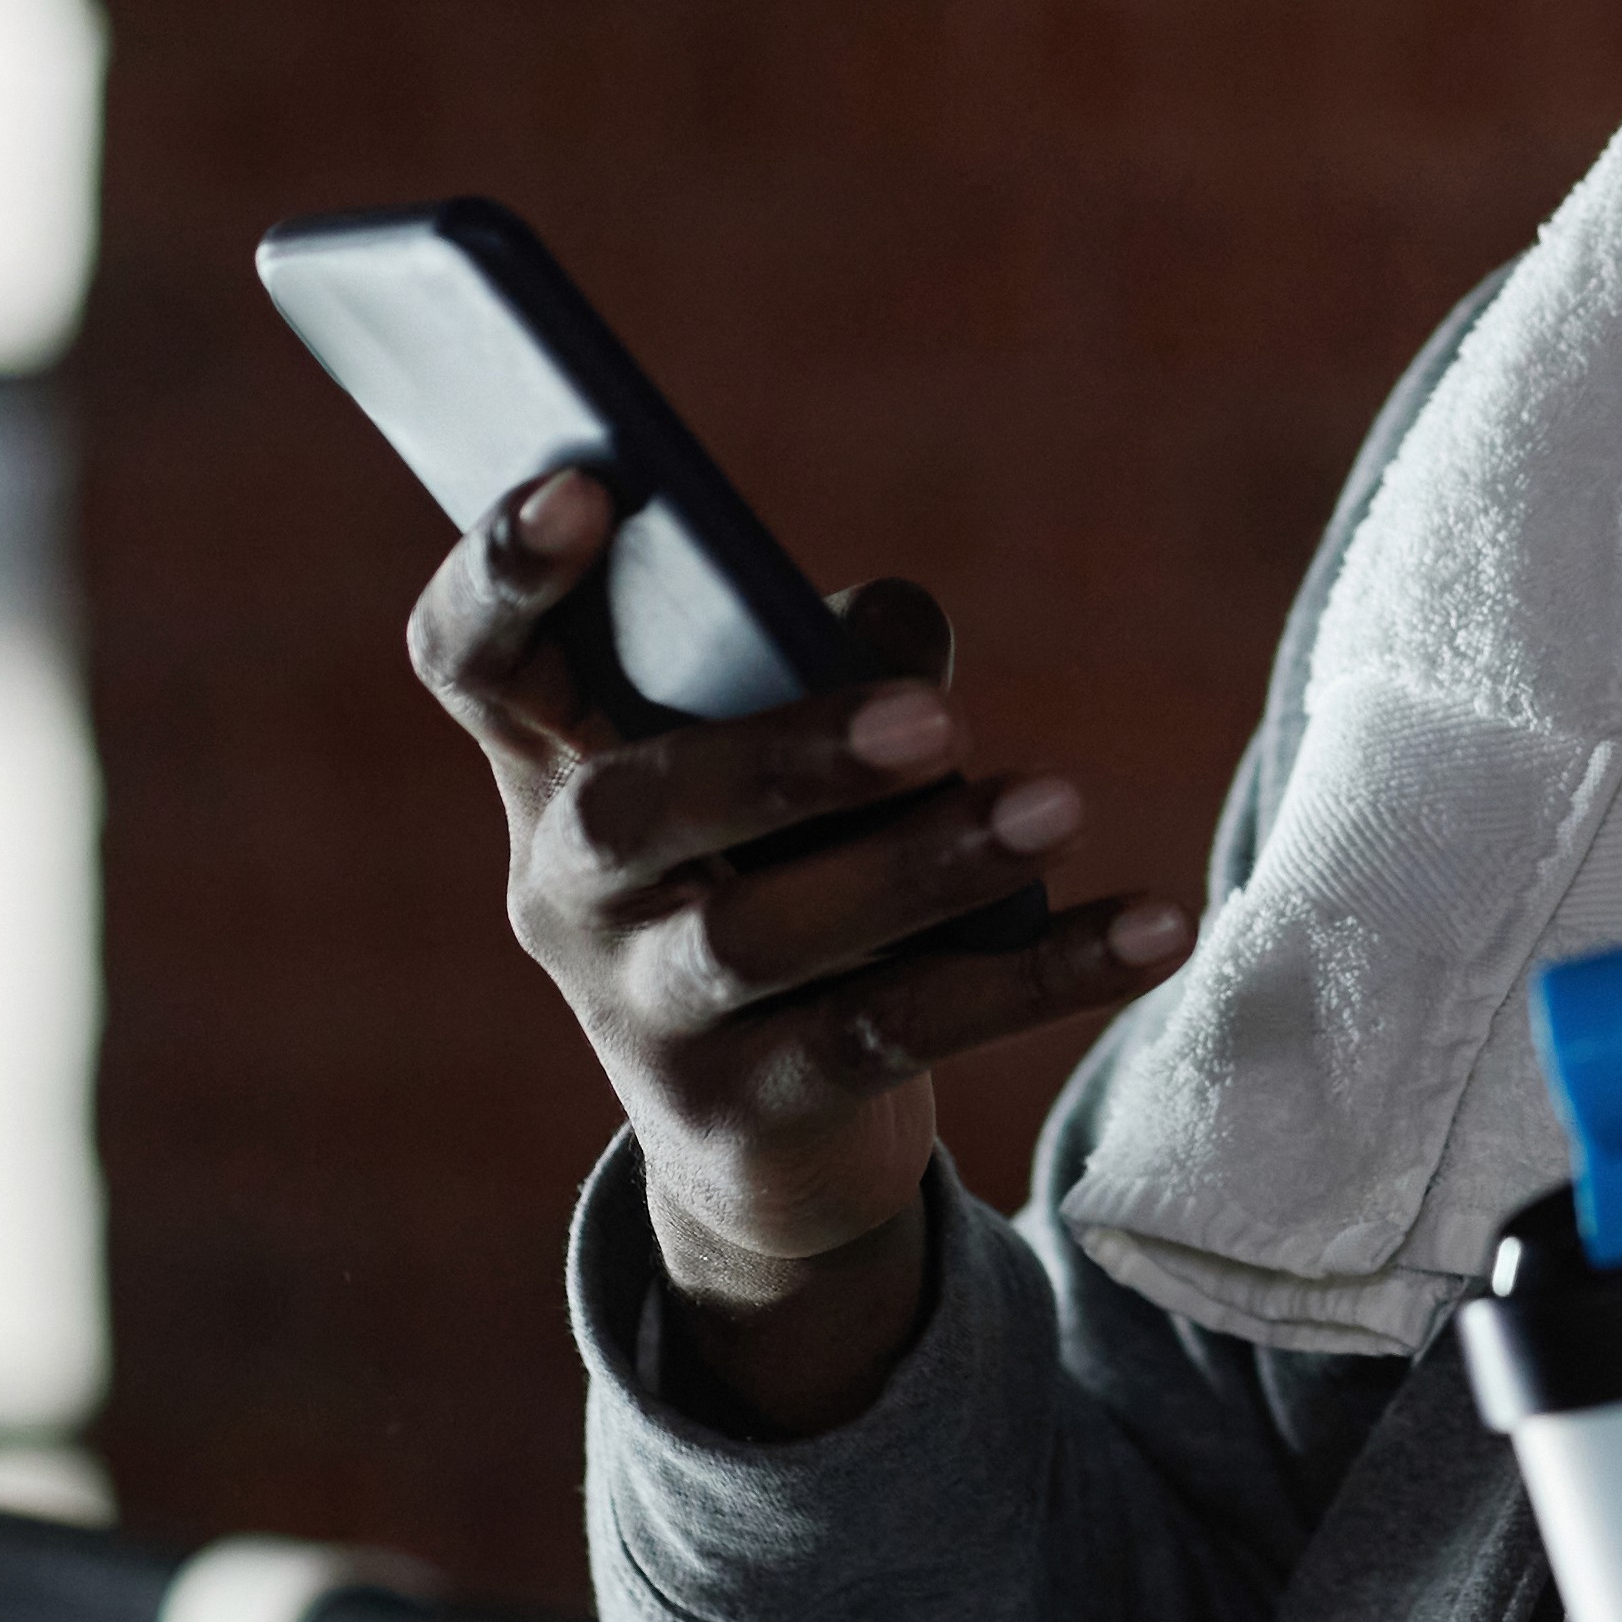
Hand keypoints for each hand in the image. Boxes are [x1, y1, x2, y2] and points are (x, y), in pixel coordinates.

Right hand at [405, 471, 1181, 1431]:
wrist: (769, 1135)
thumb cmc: (781, 865)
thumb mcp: (788, 757)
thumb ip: (832, 660)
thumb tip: (904, 635)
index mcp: (552, 762)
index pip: (473, 659)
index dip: (504, 574)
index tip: (590, 486)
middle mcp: (564, 889)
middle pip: (632, 812)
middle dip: (782, 758)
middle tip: (938, 720)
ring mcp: (637, 1013)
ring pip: (764, 937)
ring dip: (923, 866)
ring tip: (1058, 806)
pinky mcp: (742, 1113)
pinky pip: (892, 1035)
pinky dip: (1034, 976)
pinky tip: (1149, 927)